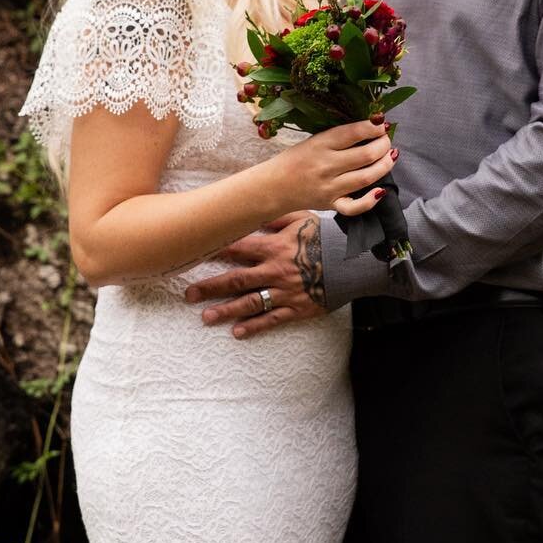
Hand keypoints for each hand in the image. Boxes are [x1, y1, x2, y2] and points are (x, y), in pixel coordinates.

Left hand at [184, 212, 327, 338]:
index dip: (214, 251)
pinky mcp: (297, 308)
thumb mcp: (301, 218)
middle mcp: (274, 271)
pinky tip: (237, 332)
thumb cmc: (327, 236)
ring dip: (226, 310)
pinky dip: (254, 326)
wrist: (354, 260)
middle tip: (188, 294)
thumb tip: (254, 210)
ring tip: (206, 317)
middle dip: (210, 287)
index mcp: (273, 247)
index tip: (193, 255)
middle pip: (236, 280)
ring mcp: (284, 292)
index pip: (236, 249)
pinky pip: (272, 319)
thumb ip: (275, 217)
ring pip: (250, 302)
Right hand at [270, 116, 396, 217]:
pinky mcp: (330, 204)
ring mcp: (329, 187)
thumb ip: (338, 137)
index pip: (353, 133)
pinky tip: (381, 190)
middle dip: (383, 145)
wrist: (273, 187)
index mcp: (320, 145)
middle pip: (365, 155)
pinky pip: (354, 207)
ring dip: (385, 166)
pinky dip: (371, 200)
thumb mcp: (312, 140)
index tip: (382, 122)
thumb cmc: (295, 160)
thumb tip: (370, 127)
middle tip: (387, 140)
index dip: (373, 126)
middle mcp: (326, 166)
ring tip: (390, 156)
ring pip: (366, 178)